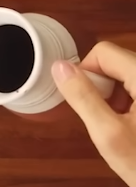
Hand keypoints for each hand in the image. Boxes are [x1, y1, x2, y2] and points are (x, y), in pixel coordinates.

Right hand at [52, 41, 135, 186]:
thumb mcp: (108, 134)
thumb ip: (82, 97)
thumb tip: (59, 67)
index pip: (104, 52)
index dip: (86, 73)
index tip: (87, 103)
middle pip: (118, 61)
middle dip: (104, 87)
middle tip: (107, 120)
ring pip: (129, 74)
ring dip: (118, 95)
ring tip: (123, 126)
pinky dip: (132, 101)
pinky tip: (135, 127)